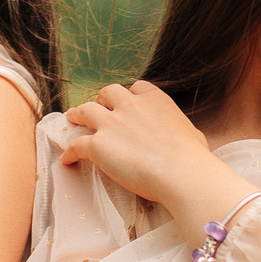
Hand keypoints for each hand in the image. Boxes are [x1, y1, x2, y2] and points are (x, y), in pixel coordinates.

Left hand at [62, 82, 221, 208]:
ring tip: (72, 119)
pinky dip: (70, 152)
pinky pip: (76, 145)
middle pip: (107, 93)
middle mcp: (131, 106)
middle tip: (98, 108)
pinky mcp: (98, 145)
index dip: (130, 95)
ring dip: (77, 114)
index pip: (137, 88)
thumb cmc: (193, 158)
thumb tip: (186, 139)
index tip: (128, 103)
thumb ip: (180, 130)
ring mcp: (112, 124)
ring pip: (85, 111)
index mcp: (155, 100)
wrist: (182, 173)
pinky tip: (67, 159)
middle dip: (101, 99)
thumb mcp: (192, 134)